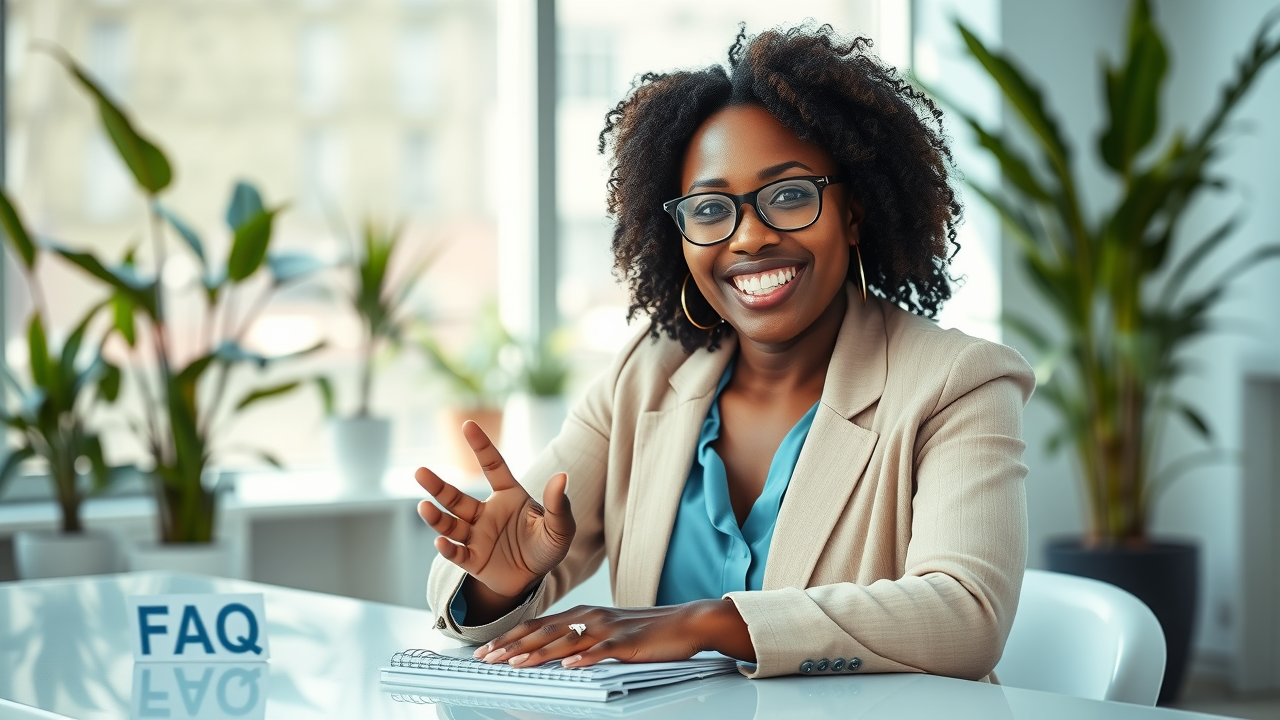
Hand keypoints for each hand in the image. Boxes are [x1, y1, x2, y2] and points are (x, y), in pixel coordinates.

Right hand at [416, 420, 575, 598]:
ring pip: (450, 524)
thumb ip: (559, 504)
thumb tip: (562, 476)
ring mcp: (476, 536)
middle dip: (438, 486)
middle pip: (457, 497)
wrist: (534, 578)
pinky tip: (441, 543)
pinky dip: (448, 550)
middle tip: (420, 472)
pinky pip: (457, 554)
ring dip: (436, 517)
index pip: (492, 466)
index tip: (467, 425)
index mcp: (508, 496)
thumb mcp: (560, 528)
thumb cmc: (547, 546)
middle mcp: (485, 513)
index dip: (481, 447)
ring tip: (424, 507)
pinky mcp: (473, 560)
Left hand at [472, 599, 756, 667]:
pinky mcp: (628, 642)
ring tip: (515, 663)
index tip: (487, 650)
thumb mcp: (607, 630)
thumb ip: (580, 638)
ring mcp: (608, 629)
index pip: (538, 625)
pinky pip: (602, 652)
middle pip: (544, 632)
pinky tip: (569, 668)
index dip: (511, 637)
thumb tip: (553, 654)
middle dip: (512, 646)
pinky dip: (584, 659)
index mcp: (584, 614)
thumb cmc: (646, 631)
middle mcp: (591, 617)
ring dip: (538, 653)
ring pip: (566, 641)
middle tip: (487, 658)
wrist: (686, 622)